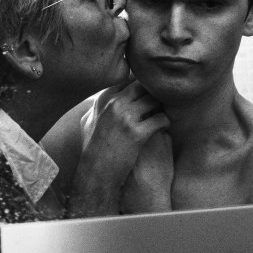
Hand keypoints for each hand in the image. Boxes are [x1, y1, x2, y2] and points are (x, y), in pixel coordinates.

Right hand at [67, 79, 168, 215]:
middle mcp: (114, 103)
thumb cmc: (93, 148)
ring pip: (154, 100)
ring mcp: (126, 117)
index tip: (146, 97)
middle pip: (143, 86)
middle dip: (153, 94)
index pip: (129, 80)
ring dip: (160, 107)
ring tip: (161, 115)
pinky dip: (165, 122)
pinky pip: (161, 118)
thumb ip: (97, 105)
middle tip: (158, 105)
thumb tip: (104, 95)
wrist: (96, 172)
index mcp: (104, 98)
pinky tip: (163, 127)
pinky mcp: (137, 133)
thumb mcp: (88, 121)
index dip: (141, 88)